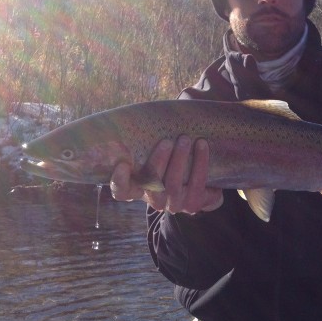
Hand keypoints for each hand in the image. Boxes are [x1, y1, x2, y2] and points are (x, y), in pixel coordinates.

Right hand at [109, 136, 223, 214]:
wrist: (201, 184)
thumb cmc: (173, 160)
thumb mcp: (158, 152)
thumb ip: (147, 141)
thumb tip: (141, 115)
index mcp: (139, 188)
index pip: (122, 191)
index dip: (119, 181)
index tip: (123, 164)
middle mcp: (154, 199)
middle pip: (150, 185)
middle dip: (158, 162)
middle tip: (166, 141)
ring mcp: (172, 204)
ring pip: (173, 185)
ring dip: (180, 159)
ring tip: (185, 139)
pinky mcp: (192, 205)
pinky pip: (196, 184)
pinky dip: (200, 163)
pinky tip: (202, 145)